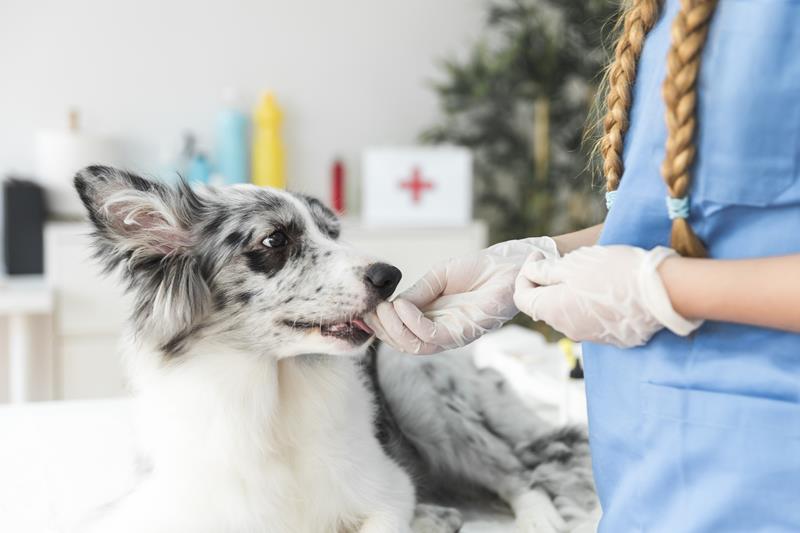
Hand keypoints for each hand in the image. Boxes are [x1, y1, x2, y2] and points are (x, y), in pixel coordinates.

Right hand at [364, 237, 559, 353]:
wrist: (507, 266)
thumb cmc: (477, 270)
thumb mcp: (437, 277)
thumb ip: (416, 292)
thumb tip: (390, 305)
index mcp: (430, 319)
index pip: (398, 332)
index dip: (379, 325)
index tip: (365, 308)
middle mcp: (439, 332)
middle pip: (402, 344)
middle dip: (382, 329)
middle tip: (372, 309)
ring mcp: (452, 335)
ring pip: (414, 346)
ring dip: (394, 329)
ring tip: (385, 308)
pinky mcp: (464, 333)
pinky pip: (432, 336)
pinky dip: (413, 324)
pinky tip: (403, 306)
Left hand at [513, 245, 702, 347]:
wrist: (662, 293)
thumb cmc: (615, 272)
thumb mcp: (573, 264)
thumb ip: (546, 271)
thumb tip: (530, 273)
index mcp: (553, 310)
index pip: (522, 298)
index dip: (524, 276)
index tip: (537, 256)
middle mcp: (567, 329)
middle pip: (545, 306)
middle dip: (546, 284)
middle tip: (559, 261)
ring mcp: (590, 336)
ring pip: (569, 314)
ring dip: (569, 295)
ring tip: (586, 273)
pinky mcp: (612, 338)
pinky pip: (592, 320)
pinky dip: (590, 305)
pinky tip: (606, 287)